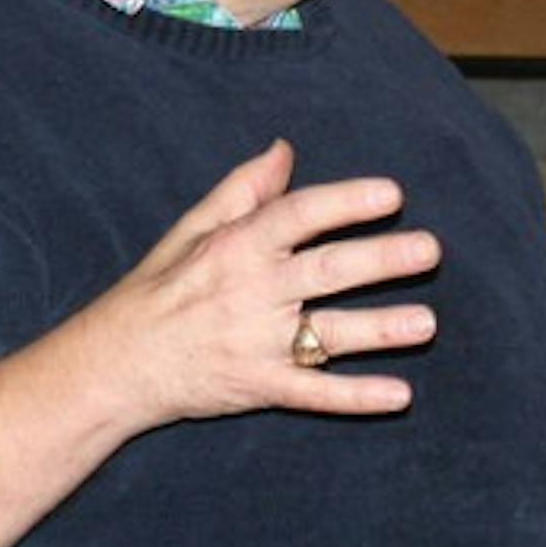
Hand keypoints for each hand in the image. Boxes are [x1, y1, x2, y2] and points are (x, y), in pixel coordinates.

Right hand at [89, 138, 440, 428]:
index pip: (299, 216)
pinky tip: (400, 395)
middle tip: (430, 250)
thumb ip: (243, 190)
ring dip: (381, 328)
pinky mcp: (259, 387)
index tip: (391, 194)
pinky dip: (357, 397)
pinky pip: (315, 393)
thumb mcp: (191, 229)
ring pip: (330, 333)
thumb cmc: (157, 288)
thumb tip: (284, 150)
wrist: (115, 365)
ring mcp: (257, 343)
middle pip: (328, 270)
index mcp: (237, 246)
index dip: (345, 202)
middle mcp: (252, 292)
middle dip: (382, 259)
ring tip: (427, 321)